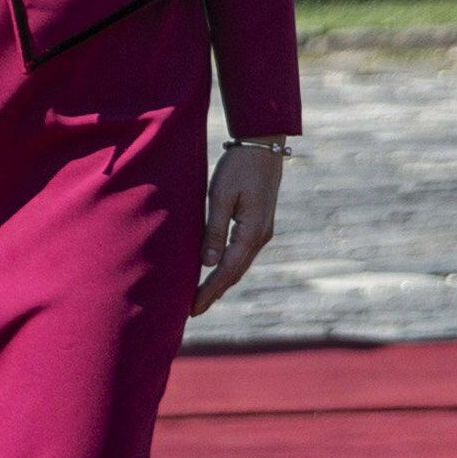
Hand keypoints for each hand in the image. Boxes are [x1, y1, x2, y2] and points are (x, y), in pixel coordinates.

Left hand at [191, 141, 284, 314]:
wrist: (263, 146)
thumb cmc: (238, 167)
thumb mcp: (220, 196)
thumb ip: (214, 230)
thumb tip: (207, 263)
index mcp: (251, 232)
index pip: (226, 271)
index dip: (209, 291)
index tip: (193, 308)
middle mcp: (260, 237)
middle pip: (234, 273)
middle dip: (214, 293)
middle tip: (193, 311)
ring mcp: (262, 232)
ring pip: (239, 265)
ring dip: (221, 283)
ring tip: (201, 298)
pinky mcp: (258, 225)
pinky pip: (241, 254)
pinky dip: (228, 268)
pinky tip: (215, 272)